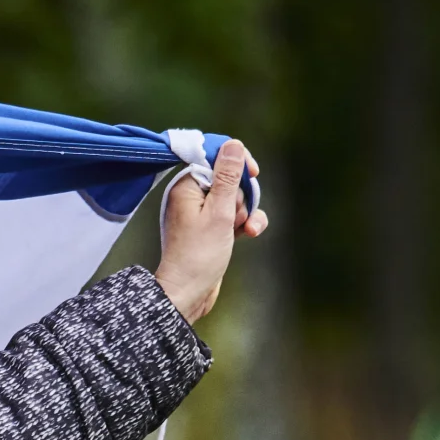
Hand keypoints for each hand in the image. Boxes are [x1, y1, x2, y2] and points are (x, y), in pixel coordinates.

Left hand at [154, 139, 266, 327]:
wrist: (187, 294)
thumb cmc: (198, 255)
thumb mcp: (219, 212)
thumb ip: (228, 177)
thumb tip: (233, 145)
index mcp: (186, 186)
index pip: (215, 157)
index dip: (237, 162)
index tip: (253, 173)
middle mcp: (192, 196)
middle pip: (230, 179)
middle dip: (241, 196)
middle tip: (235, 216)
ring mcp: (202, 213)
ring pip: (236, 199)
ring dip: (245, 212)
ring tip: (242, 229)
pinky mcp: (212, 228)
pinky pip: (235, 215)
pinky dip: (245, 223)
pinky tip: (250, 234)